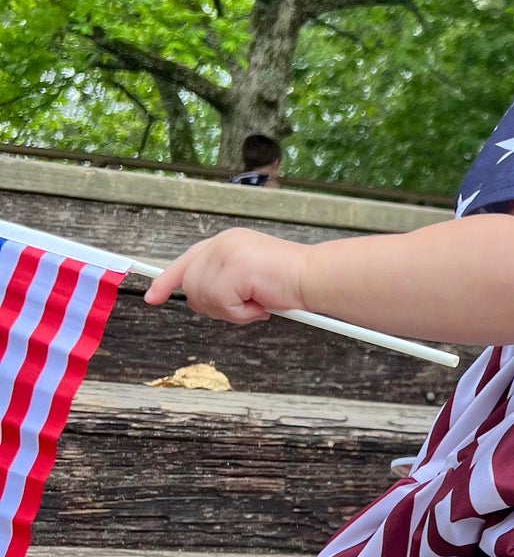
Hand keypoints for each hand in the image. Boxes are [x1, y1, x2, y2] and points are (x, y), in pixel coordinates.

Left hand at [145, 228, 311, 323]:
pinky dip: (242, 314)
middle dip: (217, 306)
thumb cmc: (291, 281)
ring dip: (232, 311)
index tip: (153, 297)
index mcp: (226, 242)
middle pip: (193, 287)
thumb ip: (224, 280)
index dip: (167, 281)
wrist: (315, 277)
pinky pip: (222, 304)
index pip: (187, 261)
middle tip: (247, 307)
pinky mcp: (234, 269)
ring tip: (258, 303)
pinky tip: (261, 305)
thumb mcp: (249, 277)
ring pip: (205, 298)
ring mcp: (226, 254)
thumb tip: (200, 299)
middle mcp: (222, 243)